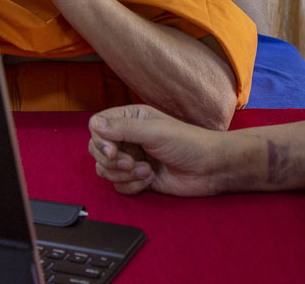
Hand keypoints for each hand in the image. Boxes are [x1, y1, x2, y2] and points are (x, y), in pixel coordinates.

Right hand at [88, 105, 224, 196]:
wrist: (210, 169)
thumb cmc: (188, 143)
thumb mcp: (155, 132)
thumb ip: (123, 129)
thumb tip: (95, 125)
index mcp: (132, 119)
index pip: (98, 126)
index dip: (99, 140)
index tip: (112, 152)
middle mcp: (129, 138)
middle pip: (97, 150)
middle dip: (112, 162)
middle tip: (132, 163)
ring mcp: (132, 159)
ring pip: (106, 170)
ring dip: (124, 175)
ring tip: (147, 171)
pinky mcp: (138, 179)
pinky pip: (119, 186)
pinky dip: (132, 186)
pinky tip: (150, 180)